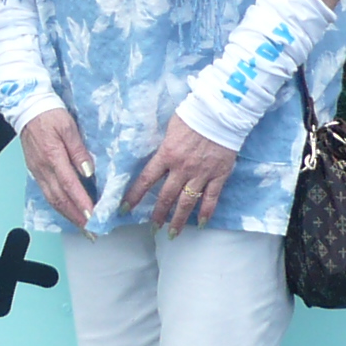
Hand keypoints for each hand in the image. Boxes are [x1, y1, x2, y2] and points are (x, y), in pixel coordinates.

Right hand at [20, 108, 95, 229]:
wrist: (27, 109)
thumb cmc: (49, 114)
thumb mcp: (69, 127)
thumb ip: (79, 150)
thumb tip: (88, 171)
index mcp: (53, 156)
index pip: (69, 185)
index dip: (81, 203)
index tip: (93, 216)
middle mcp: (43, 168)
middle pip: (60, 199)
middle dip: (77, 217)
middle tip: (91, 230)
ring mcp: (38, 171)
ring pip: (53, 200)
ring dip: (68, 215)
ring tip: (83, 226)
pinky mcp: (36, 172)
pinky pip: (47, 194)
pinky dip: (59, 206)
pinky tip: (68, 211)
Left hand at [124, 115, 240, 234]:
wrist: (221, 112)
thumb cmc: (193, 114)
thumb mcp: (170, 127)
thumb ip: (164, 146)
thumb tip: (157, 158)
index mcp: (167, 154)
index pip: (146, 180)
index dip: (134, 196)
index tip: (125, 208)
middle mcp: (182, 168)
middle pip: (166, 196)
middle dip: (158, 214)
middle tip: (152, 227)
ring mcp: (201, 173)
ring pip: (187, 202)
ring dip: (178, 220)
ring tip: (172, 233)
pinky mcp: (219, 175)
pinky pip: (211, 198)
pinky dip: (206, 212)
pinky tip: (201, 224)